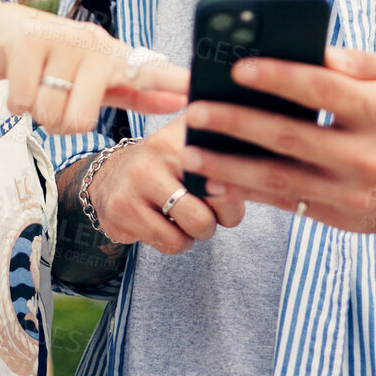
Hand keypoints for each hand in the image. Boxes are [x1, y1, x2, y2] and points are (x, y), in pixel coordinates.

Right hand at [0, 4, 188, 133]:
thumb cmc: (55, 62)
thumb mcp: (97, 76)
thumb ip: (136, 92)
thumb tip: (178, 102)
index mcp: (111, 56)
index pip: (145, 71)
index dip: (168, 82)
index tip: (192, 91)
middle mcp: (91, 45)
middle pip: (81, 122)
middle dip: (61, 123)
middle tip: (55, 101)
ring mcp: (59, 41)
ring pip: (49, 114)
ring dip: (37, 112)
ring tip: (37, 87)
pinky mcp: (27, 42)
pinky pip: (22, 102)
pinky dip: (16, 102)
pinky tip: (19, 81)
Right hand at [87, 117, 246, 253]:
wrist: (109, 175)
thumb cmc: (168, 167)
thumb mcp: (194, 147)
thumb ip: (229, 152)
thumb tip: (266, 173)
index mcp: (185, 132)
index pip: (229, 165)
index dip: (238, 189)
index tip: (232, 192)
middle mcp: (159, 150)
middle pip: (215, 202)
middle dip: (218, 218)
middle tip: (208, 214)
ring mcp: (136, 181)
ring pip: (194, 229)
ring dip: (196, 234)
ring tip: (185, 219)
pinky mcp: (121, 210)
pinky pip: (169, 243)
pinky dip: (176, 242)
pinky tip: (165, 226)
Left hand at [177, 47, 375, 233]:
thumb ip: (359, 62)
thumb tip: (316, 51)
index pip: (323, 90)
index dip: (279, 78)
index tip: (239, 67)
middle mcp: (367, 155)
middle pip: (292, 138)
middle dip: (238, 124)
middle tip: (198, 111)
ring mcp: (353, 192)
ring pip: (282, 180)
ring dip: (231, 168)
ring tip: (193, 154)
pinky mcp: (342, 217)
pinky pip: (288, 205)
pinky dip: (250, 194)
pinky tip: (218, 181)